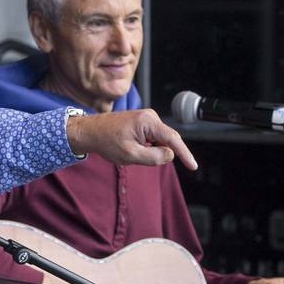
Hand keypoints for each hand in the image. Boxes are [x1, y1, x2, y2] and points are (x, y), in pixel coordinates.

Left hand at [65, 109, 197, 170]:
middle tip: (135, 155)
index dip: (184, 154)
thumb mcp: (130, 155)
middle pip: (166, 141)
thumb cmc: (106, 142)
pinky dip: (146, 147)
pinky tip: (130, 147)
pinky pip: (152, 138)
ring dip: (149, 151)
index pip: (173, 140)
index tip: (193, 166)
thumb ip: (153, 157)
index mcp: (148, 122)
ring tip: (128, 150)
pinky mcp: (143, 122)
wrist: (89, 131)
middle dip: (158, 153)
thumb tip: (170, 155)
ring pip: (159, 141)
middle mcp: (150, 116)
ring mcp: (147, 118)